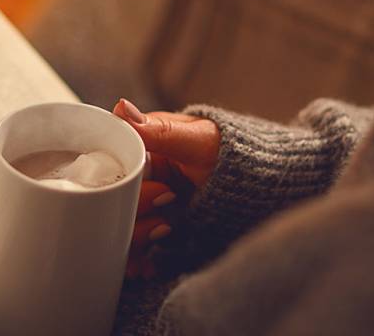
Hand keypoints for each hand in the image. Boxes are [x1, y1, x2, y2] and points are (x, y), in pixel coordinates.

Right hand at [112, 99, 219, 278]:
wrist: (263, 184)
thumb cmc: (233, 152)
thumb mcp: (197, 139)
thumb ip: (158, 129)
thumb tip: (121, 107)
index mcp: (142, 148)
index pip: (110, 165)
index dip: (115, 181)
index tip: (137, 189)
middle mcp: (140, 177)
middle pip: (115, 200)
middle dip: (135, 211)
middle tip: (166, 207)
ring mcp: (148, 205)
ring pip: (122, 225)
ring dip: (136, 237)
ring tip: (164, 234)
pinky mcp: (157, 229)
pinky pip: (136, 246)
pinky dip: (138, 259)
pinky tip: (147, 266)